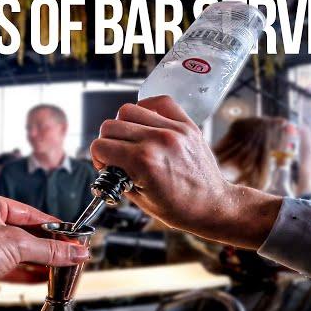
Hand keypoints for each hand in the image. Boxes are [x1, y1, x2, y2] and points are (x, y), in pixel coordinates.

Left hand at [0, 192, 88, 303]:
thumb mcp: (13, 244)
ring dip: (38, 261)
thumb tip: (72, 251)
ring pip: (15, 253)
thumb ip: (48, 249)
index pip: (30, 213)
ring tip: (61, 267)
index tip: (71, 237)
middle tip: (69, 253)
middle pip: (24, 233)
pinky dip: (25, 273)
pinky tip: (42, 277)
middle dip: (47, 246)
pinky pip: (6, 268)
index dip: (53, 226)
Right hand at [90, 95, 281, 248]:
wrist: (213, 206)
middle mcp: (158, 140)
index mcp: (143, 162)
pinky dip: (148, 109)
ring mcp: (174, 129)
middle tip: (116, 155)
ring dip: (123, 125)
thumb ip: (118, 175)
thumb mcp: (139, 199)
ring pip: (129, 110)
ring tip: (131, 139)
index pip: (100, 145)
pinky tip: (146, 124)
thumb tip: (107, 161)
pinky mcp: (187, 125)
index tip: (106, 165)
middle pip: (110, 125)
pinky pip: (160, 101)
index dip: (97, 158)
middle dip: (107, 142)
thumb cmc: (180, 209)